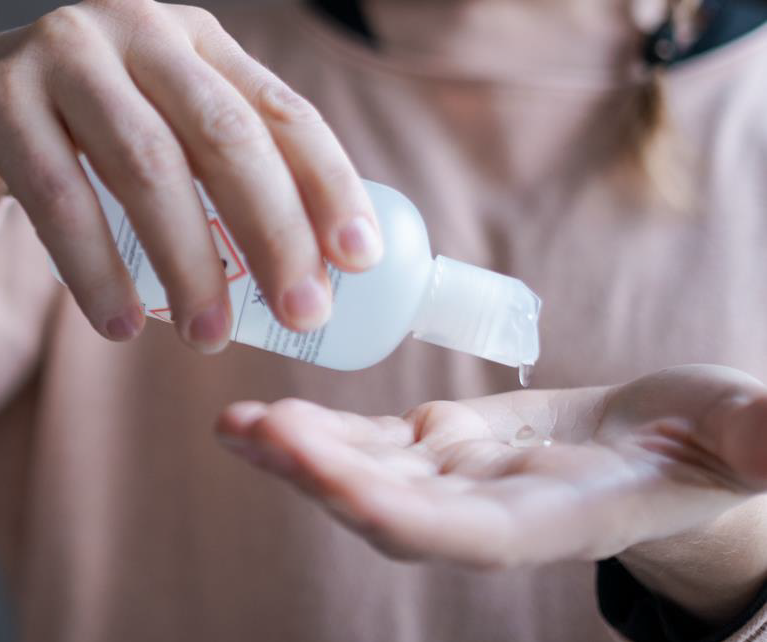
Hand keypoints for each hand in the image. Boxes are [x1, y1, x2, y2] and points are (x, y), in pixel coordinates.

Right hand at [0, 0, 381, 351]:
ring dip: (188, 262)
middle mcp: (136, 27)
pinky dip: (95, 268)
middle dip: (273, 232)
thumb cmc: (82, 135)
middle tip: (302, 315)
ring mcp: (62, 51)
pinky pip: (57, 194)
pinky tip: (119, 324)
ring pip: (145, 164)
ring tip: (209, 337)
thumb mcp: (161, 130)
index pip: (281, 110)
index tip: (360, 262)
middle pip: (224, 135)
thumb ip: (223, 170)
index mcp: (196, 38)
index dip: (328, 185)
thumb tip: (316, 268)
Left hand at [217, 365, 766, 574]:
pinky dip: (319, 430)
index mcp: (563, 515)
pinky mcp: (444, 440)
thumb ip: (756, 438)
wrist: (667, 440)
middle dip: (327, 478)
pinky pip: (371, 440)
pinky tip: (263, 416)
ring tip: (235, 425)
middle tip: (258, 433)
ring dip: (301, 454)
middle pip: (398, 508)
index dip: (408, 516)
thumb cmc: (718, 440)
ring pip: (369, 472)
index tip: (343, 492)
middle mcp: (495, 507)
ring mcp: (462, 475)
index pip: (475, 533)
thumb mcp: (742, 432)